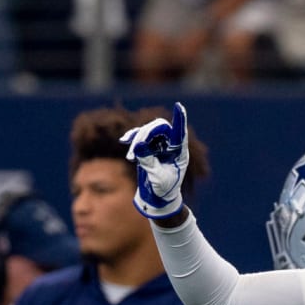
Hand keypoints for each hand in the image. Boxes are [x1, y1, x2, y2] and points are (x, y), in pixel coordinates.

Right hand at [120, 101, 189, 219]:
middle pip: (160, 128)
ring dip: (137, 139)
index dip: (179, 119)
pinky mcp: (148, 148)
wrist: (157, 198)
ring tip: (130, 156)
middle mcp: (170, 146)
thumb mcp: (157, 177)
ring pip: (148, 131)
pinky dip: (132, 138)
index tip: (178, 106)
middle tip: (136, 146)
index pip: (180, 133)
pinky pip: (140, 137)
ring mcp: (159, 145)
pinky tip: (124, 141)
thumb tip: (138, 145)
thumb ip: (148, 161)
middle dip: (146, 134)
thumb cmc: (163, 190)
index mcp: (179, 152)